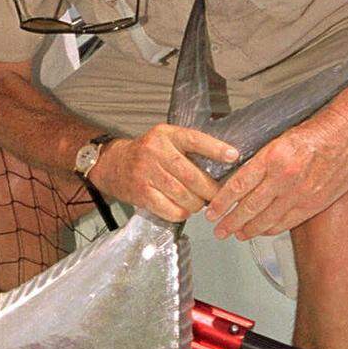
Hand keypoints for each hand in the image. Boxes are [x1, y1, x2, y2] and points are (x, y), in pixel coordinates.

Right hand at [95, 125, 238, 220]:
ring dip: (197, 203)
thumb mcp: (166, 140)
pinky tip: (183, 209)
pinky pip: (170, 209)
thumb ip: (189, 148)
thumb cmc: (147, 154)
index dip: (216, 149)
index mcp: (165, 135)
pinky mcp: (141, 193)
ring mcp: (146, 173)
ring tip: (199, 202)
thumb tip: (225, 162)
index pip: (194, 139)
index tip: (234, 156)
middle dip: (211, 190)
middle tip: (219, 195)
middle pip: (192, 176)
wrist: (113, 165)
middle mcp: (155, 151)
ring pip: (183, 195)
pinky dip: (182, 213)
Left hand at [205, 112, 347, 238]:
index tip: (211, 211)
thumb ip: (262, 160)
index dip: (221, 202)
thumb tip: (240, 177)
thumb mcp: (281, 139)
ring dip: (247, 229)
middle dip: (230, 221)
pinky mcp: (313, 203)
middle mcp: (284, 178)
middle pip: (249, 207)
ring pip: (266, 218)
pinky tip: (261, 231)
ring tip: (235, 234)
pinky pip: (286, 221)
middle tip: (218, 230)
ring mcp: (300, 193)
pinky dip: (270, 229)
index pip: (238, 186)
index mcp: (272, 158)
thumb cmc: (317, 132)